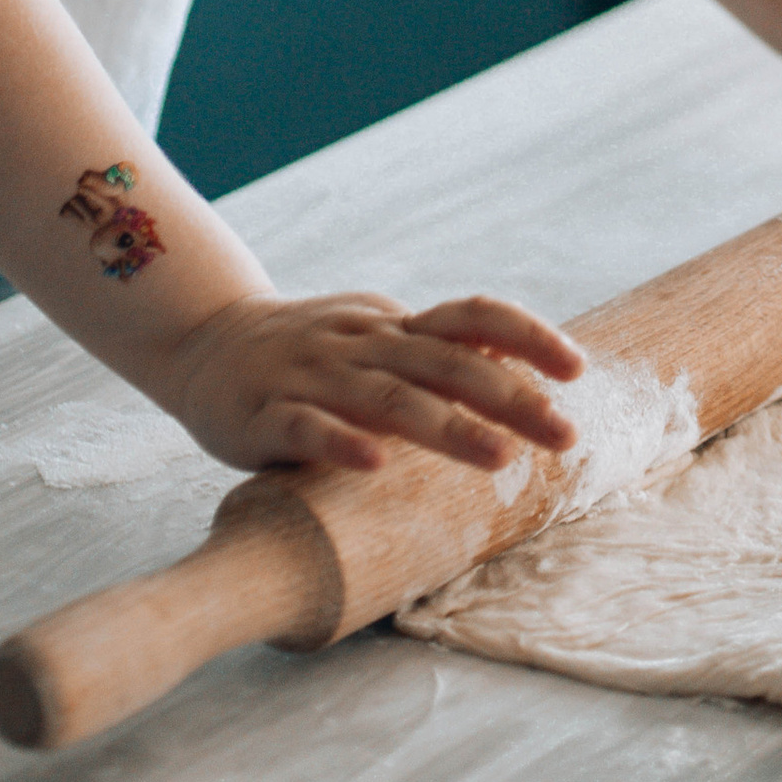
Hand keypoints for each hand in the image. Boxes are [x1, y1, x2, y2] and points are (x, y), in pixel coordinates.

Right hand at [158, 287, 585, 478]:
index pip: (468, 316)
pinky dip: (343, 443)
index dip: (524, 335)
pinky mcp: (264, 414)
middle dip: (509, 397)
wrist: (203, 340)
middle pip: (444, 363)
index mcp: (392, 326)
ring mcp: (312, 376)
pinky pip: (306, 427)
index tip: (578, 369)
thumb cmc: (311, 353)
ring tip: (499, 459)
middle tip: (565, 435)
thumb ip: (436, 352)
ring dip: (447, 427)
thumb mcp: (377, 339)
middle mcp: (360, 344)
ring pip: (387, 398)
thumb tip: (521, 366)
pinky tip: (375, 465)